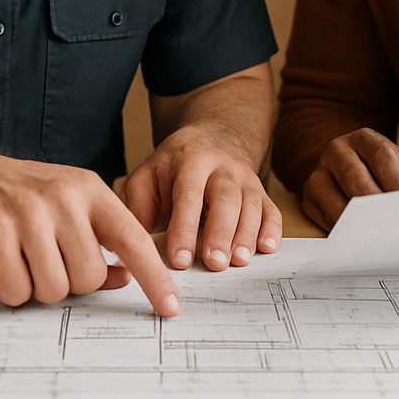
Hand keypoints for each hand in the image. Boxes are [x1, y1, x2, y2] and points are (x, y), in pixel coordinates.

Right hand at [0, 147, 178, 315]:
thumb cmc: (13, 195)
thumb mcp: (64, 203)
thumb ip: (97, 237)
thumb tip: (126, 277)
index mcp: (89, 188)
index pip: (133, 238)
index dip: (154, 276)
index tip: (170, 306)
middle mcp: (63, 198)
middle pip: (89, 277)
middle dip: (68, 282)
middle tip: (44, 259)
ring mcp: (29, 215)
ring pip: (55, 289)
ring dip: (37, 286)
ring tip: (20, 256)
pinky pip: (18, 291)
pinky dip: (9, 289)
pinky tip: (0, 261)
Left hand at [123, 120, 281, 271]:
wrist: (215, 135)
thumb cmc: (175, 165)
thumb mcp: (148, 174)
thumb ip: (137, 207)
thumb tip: (127, 245)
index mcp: (189, 161)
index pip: (187, 195)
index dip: (184, 228)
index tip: (180, 259)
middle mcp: (222, 168)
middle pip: (226, 198)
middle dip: (220, 232)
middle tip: (215, 263)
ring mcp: (245, 179)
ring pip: (251, 205)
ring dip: (247, 234)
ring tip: (239, 261)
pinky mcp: (261, 192)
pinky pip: (271, 209)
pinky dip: (272, 229)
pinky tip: (267, 248)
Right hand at [300, 128, 398, 231]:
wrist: (350, 174)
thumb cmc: (386, 174)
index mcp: (364, 138)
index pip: (382, 156)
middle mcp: (336, 150)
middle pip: (356, 177)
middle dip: (378, 206)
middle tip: (397, 227)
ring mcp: (318, 173)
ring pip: (336, 200)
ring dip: (360, 223)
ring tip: (381, 239)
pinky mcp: (308, 198)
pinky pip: (325, 219)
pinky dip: (345, 232)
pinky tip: (362, 242)